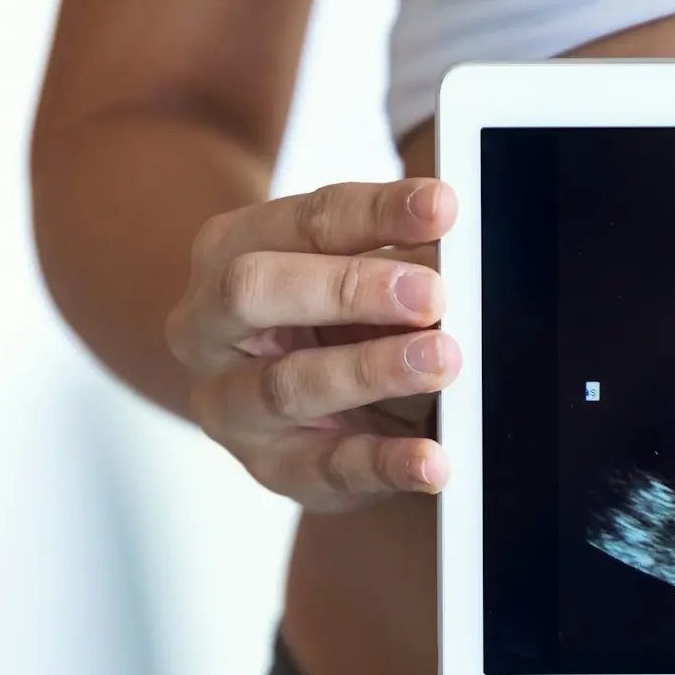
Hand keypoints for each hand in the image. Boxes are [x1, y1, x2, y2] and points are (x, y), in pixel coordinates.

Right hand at [165, 178, 459, 511]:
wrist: (278, 406)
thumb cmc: (329, 323)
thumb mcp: (359, 279)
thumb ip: (403, 262)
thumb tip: (464, 256)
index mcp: (232, 250)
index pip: (306, 220)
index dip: (377, 212)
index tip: (442, 206)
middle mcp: (210, 324)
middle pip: (258, 290)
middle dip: (351, 288)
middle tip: (432, 293)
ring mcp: (231, 402)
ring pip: (289, 384)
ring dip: (373, 370)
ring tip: (441, 360)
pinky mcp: (272, 467)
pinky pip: (329, 467)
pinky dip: (387, 464)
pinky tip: (432, 460)